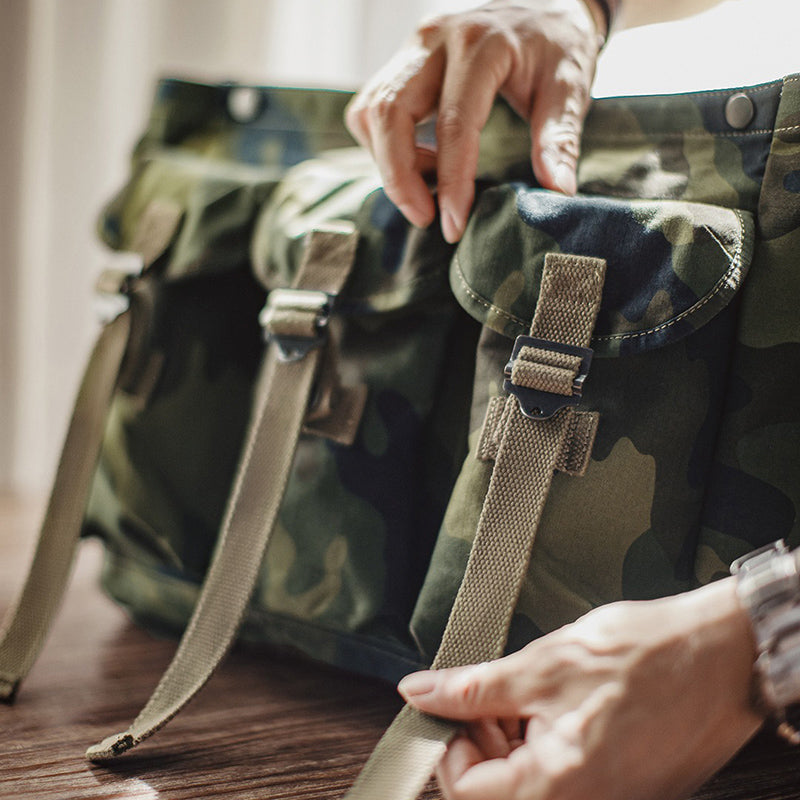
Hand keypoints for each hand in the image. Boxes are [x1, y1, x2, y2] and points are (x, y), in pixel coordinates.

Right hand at [345, 0, 604, 242]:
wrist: (544, 0)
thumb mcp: (570, 84)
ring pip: (370, 111)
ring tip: (428, 187)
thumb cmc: (557, 44)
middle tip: (425, 217)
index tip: (453, 226)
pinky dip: (386, 145)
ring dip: (388, 161)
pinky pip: (372, 107)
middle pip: (388, 113)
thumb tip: (557, 191)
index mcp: (480, 44)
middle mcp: (435, 40)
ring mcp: (412, 47)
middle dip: (398, 177)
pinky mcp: (403, 61)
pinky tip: (422, 160)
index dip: (450, 182)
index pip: (453, 124)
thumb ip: (560, 137)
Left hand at [399, 579, 762, 799]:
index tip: (452, 709)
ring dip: (513, 741)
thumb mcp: (544, 664)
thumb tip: (420, 695)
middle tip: (488, 697)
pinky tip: (556, 705)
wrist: (723, 654)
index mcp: (557, 787)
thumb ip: (474, 688)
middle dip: (481, 742)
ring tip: (525, 694)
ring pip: (531, 783)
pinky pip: (566, 777)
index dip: (449, 747)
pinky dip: (546, 744)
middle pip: (499, 792)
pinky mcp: (626, 786)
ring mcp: (609, 798)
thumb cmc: (644, 656)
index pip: (468, 793)